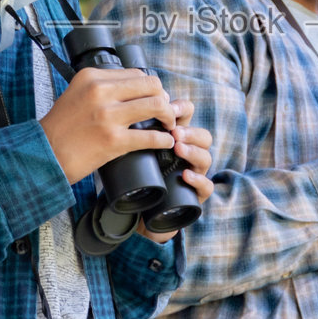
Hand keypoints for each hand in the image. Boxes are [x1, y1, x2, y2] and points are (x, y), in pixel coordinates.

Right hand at [40, 68, 176, 183]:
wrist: (44, 154)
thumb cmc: (61, 128)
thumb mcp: (76, 94)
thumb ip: (101, 87)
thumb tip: (134, 89)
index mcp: (92, 77)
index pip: (136, 73)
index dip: (151, 87)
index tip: (155, 98)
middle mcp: (100, 92)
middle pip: (151, 86)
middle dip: (165, 99)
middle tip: (166, 112)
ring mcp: (108, 116)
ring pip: (156, 106)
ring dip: (169, 116)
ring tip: (168, 125)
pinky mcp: (113, 140)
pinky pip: (151, 136)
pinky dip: (164, 139)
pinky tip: (166, 142)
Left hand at [138, 100, 213, 242]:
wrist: (139, 212)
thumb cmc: (135, 176)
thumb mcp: (130, 150)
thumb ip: (126, 131)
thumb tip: (110, 109)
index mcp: (176, 138)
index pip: (188, 116)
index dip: (182, 108)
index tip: (168, 106)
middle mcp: (189, 153)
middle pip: (202, 135)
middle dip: (189, 131)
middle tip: (174, 131)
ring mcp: (195, 173)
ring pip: (206, 157)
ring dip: (193, 151)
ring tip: (178, 148)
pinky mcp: (196, 195)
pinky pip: (207, 186)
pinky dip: (198, 179)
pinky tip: (185, 175)